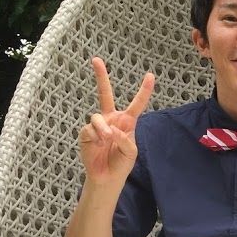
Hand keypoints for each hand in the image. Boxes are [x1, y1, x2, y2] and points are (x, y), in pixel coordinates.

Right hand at [78, 57, 154, 187]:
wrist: (107, 177)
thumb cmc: (121, 163)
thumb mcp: (131, 152)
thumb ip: (125, 139)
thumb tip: (111, 128)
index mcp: (127, 122)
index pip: (137, 104)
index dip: (144, 90)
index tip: (150, 75)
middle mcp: (111, 119)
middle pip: (105, 94)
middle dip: (101, 77)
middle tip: (95, 59)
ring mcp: (98, 125)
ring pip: (97, 117)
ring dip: (103, 129)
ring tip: (106, 140)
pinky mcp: (86, 133)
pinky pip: (89, 129)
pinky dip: (96, 137)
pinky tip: (99, 145)